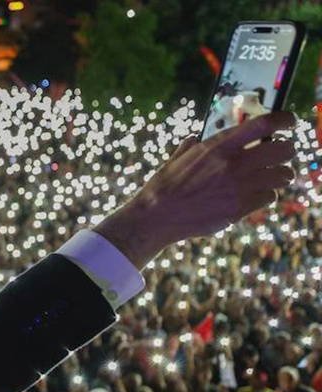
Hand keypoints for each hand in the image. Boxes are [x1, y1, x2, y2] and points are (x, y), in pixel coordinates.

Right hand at [94, 111, 296, 268]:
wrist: (156, 216)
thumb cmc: (164, 186)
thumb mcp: (177, 158)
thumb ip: (192, 146)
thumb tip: (195, 139)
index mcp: (219, 145)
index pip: (265, 123)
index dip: (284, 119)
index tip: (289, 122)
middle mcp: (234, 163)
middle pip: (284, 149)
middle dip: (286, 151)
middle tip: (280, 155)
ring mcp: (240, 186)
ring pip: (284, 175)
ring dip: (280, 175)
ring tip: (270, 177)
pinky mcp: (240, 207)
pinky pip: (270, 197)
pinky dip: (265, 195)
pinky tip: (253, 196)